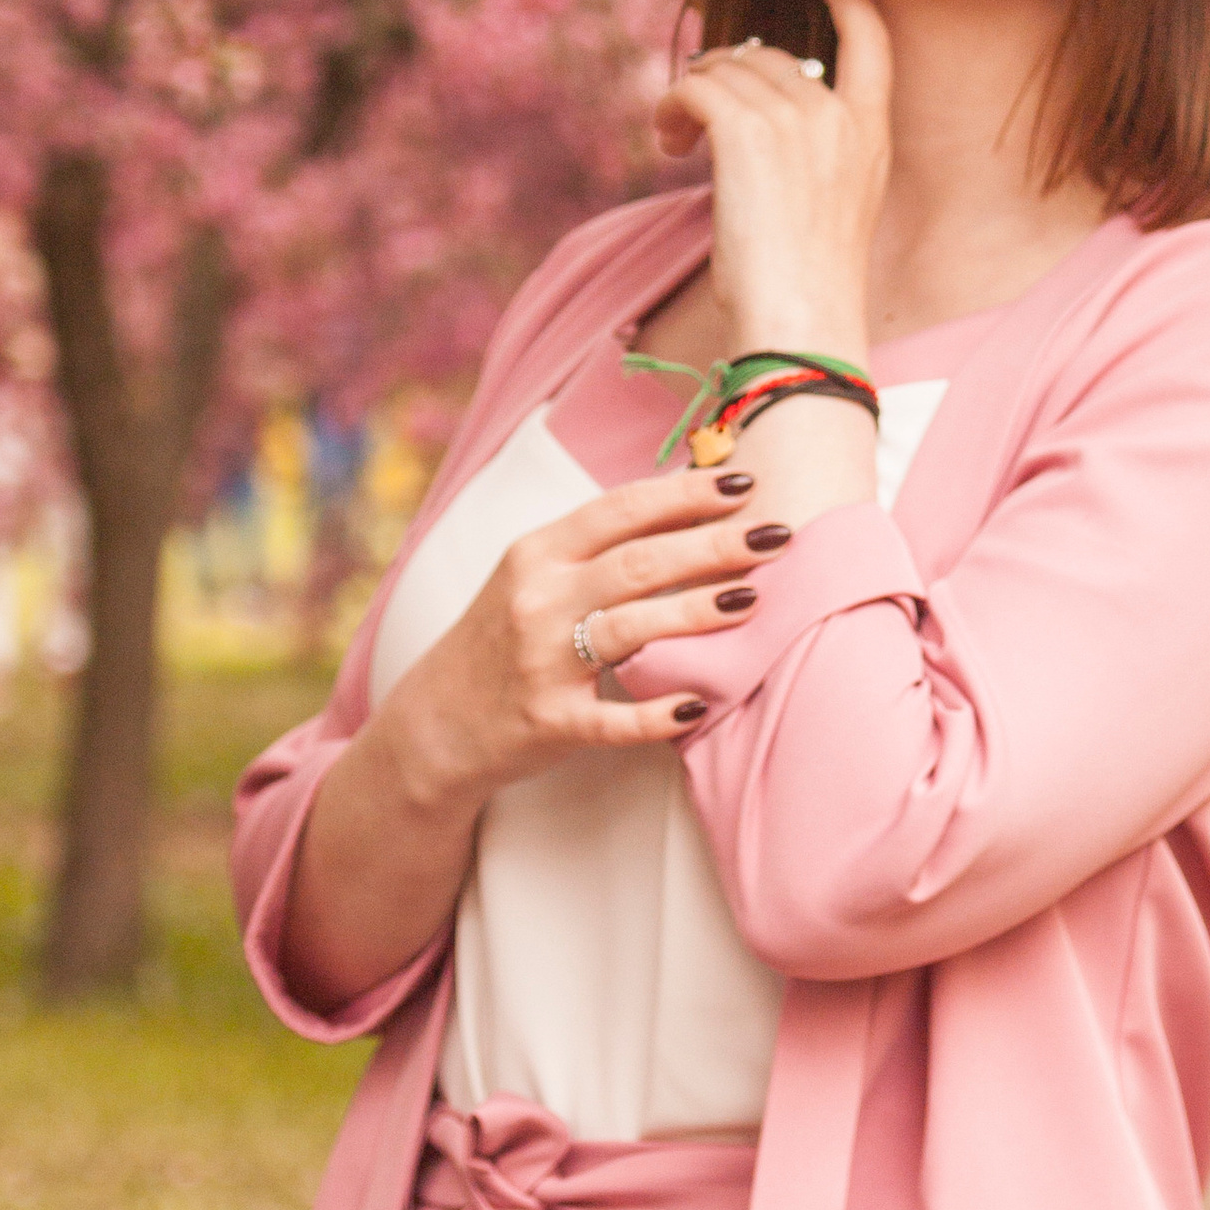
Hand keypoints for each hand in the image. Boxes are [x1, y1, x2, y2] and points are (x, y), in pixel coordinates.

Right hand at [378, 463, 776, 808]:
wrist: (435, 724)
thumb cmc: (503, 638)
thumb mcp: (533, 576)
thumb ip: (597, 546)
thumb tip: (690, 504)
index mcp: (538, 552)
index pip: (620, 510)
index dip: (686, 494)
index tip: (745, 485)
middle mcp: (536, 599)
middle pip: (637, 562)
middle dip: (713, 545)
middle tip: (775, 537)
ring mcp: (539, 663)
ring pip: (629, 628)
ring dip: (696, 612)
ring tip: (753, 599)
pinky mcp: (547, 723)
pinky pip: (612, 718)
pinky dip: (657, 713)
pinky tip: (701, 703)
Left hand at [654, 0, 891, 352]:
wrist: (801, 324)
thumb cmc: (807, 288)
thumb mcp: (832, 209)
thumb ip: (810, 156)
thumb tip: (745, 113)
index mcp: (872, 135)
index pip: (873, 42)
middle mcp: (837, 116)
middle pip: (768, 56)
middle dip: (724, 77)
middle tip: (695, 123)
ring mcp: (796, 120)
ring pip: (725, 67)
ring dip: (690, 95)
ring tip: (676, 139)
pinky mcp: (746, 133)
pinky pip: (693, 87)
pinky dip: (671, 107)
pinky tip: (668, 141)